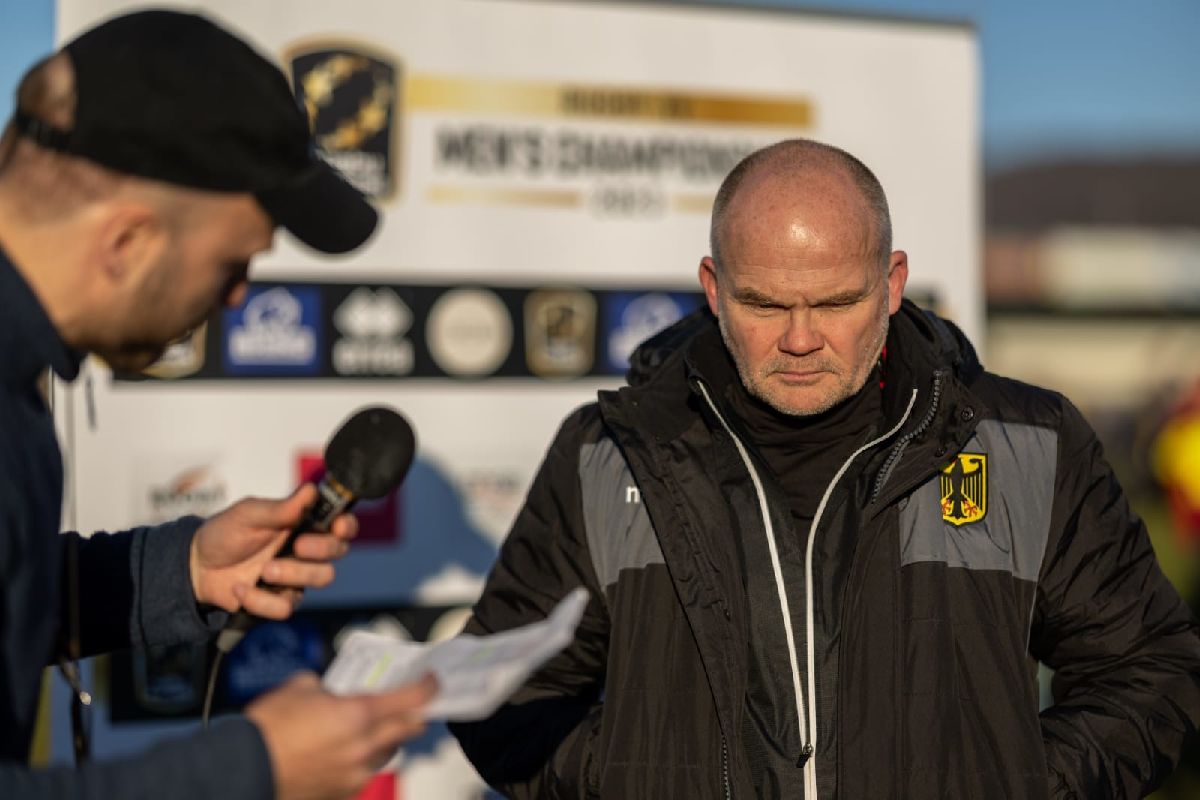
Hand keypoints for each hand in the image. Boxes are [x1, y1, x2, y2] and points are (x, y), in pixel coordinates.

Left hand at [190, 484, 358, 618]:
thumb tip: (311, 490)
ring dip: (294, 573)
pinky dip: (260, 599)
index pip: (341, 524)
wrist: (196, 567)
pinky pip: (287, 607)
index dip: (347, 525)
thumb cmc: (226, 532)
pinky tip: (241, 589)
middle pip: (339, 552)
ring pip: (322, 578)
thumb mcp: (248, 514)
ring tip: (264, 570)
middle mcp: (307, 550)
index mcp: (304, 524)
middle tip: (297, 545)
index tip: (337, 526)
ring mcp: (296, 577)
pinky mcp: (280, 600)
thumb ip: (280, 508)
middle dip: (321, 549)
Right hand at [246, 671, 436, 799]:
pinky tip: (344, 751)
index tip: (433, 681)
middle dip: (415, 715)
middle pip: (409, 729)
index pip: (411, 699)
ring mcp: (353, 774)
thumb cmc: (267, 729)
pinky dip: (363, 759)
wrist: (242, 770)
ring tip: (371, 728)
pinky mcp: (340, 793)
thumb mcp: (299, 687)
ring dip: (388, 739)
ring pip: (388, 753)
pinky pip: (364, 773)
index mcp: (358, 715)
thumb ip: (326, 688)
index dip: (428, 687)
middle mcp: (363, 747)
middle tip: (413, 704)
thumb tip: (331, 693)